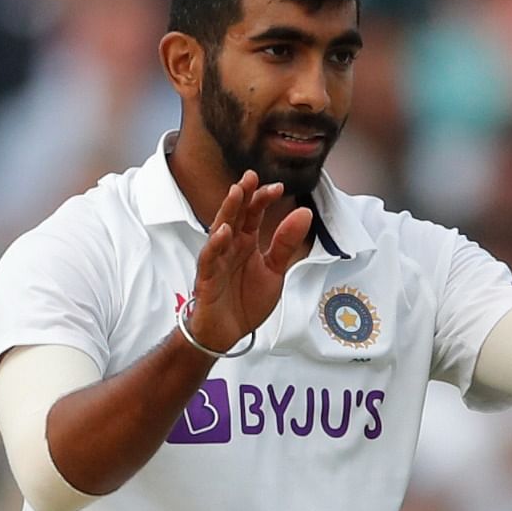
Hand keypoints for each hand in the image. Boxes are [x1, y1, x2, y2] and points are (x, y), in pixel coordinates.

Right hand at [186, 171, 312, 350]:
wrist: (228, 333)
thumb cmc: (246, 300)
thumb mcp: (274, 270)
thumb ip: (286, 243)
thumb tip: (304, 213)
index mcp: (245, 242)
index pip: (253, 214)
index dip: (263, 199)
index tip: (278, 188)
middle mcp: (230, 248)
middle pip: (234, 216)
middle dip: (242, 196)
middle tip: (250, 177)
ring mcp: (217, 262)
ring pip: (219, 231)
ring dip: (228, 211)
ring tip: (237, 194)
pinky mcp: (207, 280)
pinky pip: (209, 260)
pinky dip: (215, 246)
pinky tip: (223, 232)